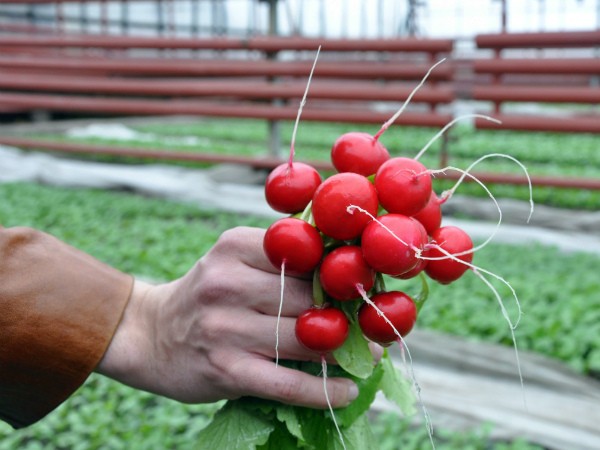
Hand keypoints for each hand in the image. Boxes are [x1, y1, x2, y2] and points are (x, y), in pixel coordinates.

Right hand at [96, 227, 360, 408]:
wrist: (150, 334)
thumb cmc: (207, 295)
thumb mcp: (233, 261)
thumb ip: (280, 258)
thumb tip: (345, 268)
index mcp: (235, 246)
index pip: (305, 255)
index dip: (341, 272)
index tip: (370, 283)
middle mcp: (227, 282)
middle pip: (309, 299)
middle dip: (347, 314)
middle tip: (375, 324)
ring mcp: (224, 328)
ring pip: (305, 340)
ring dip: (346, 352)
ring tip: (370, 356)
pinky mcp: (225, 369)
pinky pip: (288, 384)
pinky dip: (324, 390)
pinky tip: (347, 391)